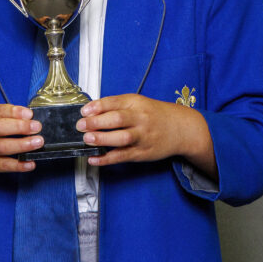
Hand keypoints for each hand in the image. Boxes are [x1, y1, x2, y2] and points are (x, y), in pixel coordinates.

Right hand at [0, 104, 42, 203]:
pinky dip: (18, 165)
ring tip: (38, 143)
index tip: (30, 114)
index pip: (0, 111)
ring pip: (3, 147)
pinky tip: (31, 163)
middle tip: (37, 127)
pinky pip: (4, 166)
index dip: (16, 112)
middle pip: (1, 128)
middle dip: (20, 127)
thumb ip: (5, 116)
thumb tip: (30, 118)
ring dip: (22, 145)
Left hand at [76, 94, 216, 177]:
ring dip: (102, 139)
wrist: (181, 128)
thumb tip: (90, 111)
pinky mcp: (142, 153)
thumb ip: (116, 106)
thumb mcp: (138, 103)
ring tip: (87, 139)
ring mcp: (142, 137)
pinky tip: (94, 159)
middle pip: (117, 119)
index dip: (97, 107)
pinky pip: (123, 156)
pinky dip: (107, 159)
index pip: (114, 102)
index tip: (84, 111)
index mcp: (136, 103)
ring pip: (121, 138)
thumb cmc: (154, 115)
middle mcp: (140, 119)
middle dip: (97, 122)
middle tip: (81, 125)